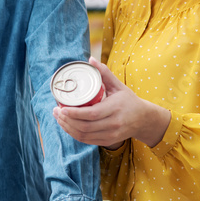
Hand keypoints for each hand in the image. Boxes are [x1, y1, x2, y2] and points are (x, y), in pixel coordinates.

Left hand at [53, 58, 170, 148]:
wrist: (143, 119)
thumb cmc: (129, 100)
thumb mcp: (118, 85)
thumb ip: (105, 72)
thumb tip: (90, 59)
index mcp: (115, 108)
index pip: (91, 114)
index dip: (74, 113)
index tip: (61, 107)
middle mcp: (113, 124)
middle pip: (84, 126)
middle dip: (66, 120)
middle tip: (56, 111)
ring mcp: (110, 135)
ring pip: (84, 135)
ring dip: (68, 128)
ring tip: (58, 118)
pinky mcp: (108, 141)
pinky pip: (87, 140)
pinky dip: (74, 134)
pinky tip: (67, 126)